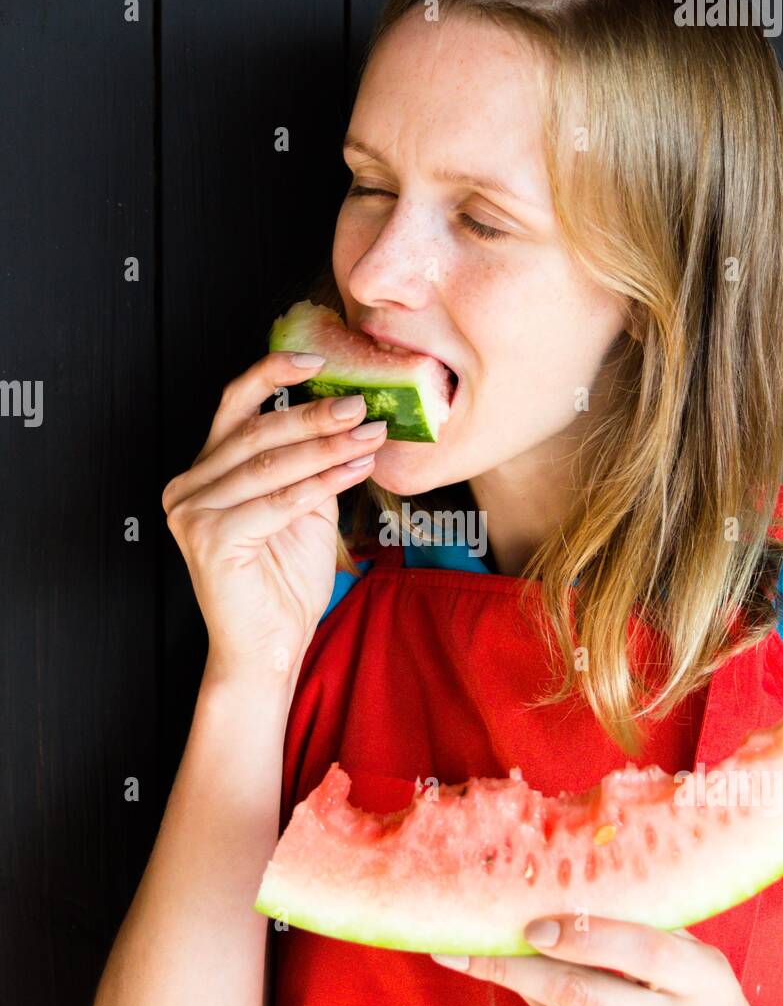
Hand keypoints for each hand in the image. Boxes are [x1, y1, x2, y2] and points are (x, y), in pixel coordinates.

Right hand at [162, 352, 387, 686]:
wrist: (268, 647)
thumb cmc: (283, 582)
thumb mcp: (302, 509)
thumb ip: (309, 464)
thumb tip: (347, 415)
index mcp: (205, 472)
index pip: (235, 407)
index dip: (272, 375)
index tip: (317, 358)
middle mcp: (188, 486)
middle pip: (256, 433)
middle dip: (314, 415)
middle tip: (362, 405)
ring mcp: (192, 512)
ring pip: (270, 465)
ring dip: (327, 447)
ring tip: (370, 434)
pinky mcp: (209, 539)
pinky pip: (278, 502)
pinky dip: (322, 483)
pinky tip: (355, 469)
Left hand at [432, 914, 767, 1005]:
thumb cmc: (708, 1005)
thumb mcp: (698, 962)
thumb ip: (646, 930)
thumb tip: (563, 885)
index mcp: (707, 985)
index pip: (641, 949)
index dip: (584, 934)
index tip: (534, 924)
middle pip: (585, 996)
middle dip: (521, 966)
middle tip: (475, 943)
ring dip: (527, 990)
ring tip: (495, 960)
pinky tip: (536, 997)